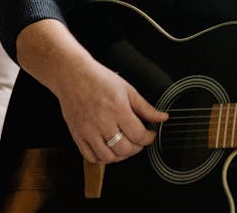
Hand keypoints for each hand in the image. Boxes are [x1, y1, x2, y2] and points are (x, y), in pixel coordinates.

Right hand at [52, 58, 168, 163]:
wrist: (74, 77)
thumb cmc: (100, 80)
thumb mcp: (128, 90)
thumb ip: (146, 108)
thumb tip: (162, 118)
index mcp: (118, 110)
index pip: (138, 135)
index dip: (149, 139)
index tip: (151, 135)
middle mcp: (102, 123)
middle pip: (124, 149)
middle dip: (137, 148)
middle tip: (139, 141)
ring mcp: (88, 132)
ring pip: (108, 157)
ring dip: (121, 156)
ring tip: (126, 147)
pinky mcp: (77, 136)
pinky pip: (90, 157)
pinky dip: (102, 159)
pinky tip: (109, 151)